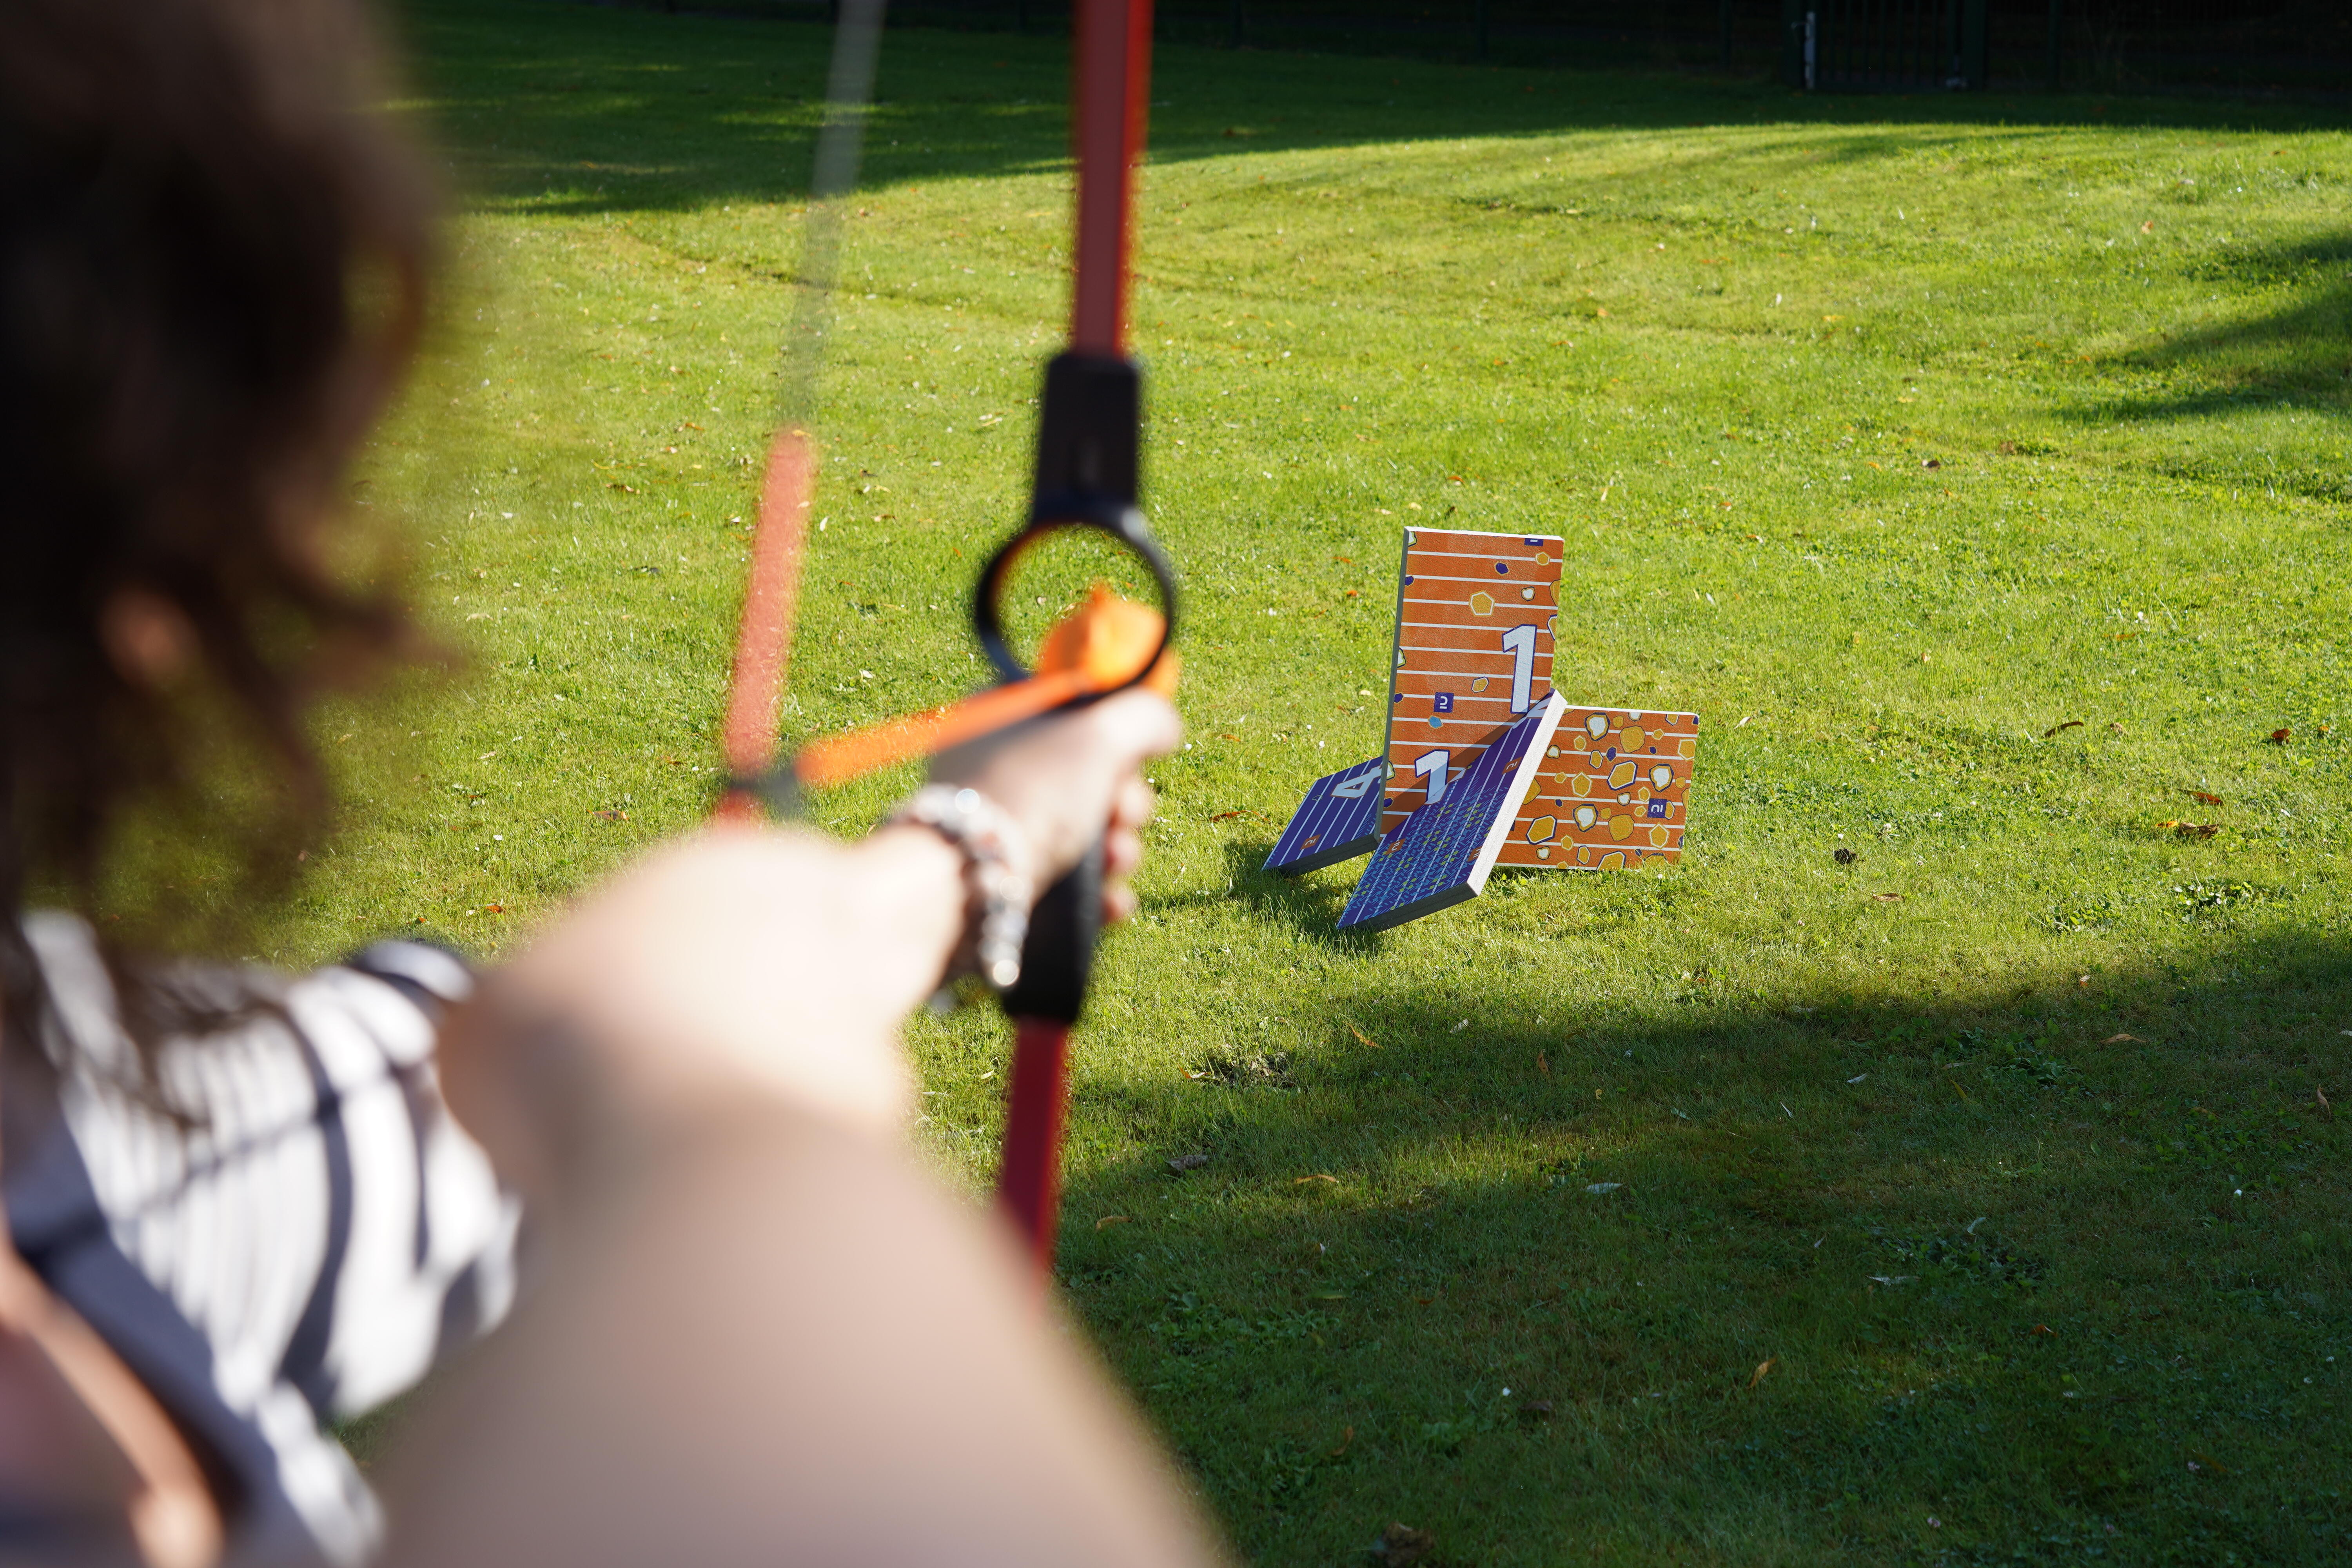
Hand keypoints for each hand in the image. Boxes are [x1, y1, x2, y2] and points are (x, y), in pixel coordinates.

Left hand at [928, 688, 1180, 924]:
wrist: (968, 886)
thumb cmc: (1031, 795)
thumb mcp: (1098, 734)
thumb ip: (1143, 717)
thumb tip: (1164, 725)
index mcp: (1002, 718)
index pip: (1073, 712)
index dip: (1114, 733)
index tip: (1130, 755)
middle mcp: (996, 770)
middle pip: (1089, 778)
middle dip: (1125, 803)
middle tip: (1123, 815)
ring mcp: (1000, 830)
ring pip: (1085, 835)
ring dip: (1120, 851)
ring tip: (1115, 863)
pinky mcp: (1006, 884)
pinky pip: (1069, 884)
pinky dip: (1098, 892)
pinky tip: (1110, 900)